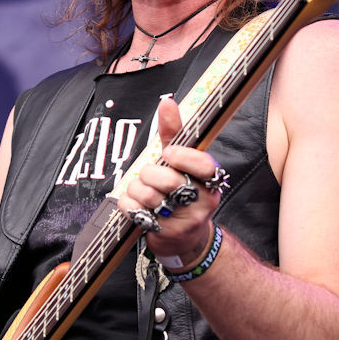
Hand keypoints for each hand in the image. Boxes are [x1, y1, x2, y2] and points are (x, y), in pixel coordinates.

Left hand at [120, 98, 224, 268]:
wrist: (185, 237)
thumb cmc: (182, 191)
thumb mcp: (181, 162)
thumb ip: (174, 133)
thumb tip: (168, 102)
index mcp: (209, 178)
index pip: (203, 165)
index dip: (183, 157)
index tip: (168, 153)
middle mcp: (202, 199)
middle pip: (168, 180)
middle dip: (150, 174)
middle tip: (150, 175)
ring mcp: (186, 219)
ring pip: (149, 196)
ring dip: (137, 189)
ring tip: (143, 191)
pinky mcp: (167, 233)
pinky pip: (136, 211)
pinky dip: (129, 204)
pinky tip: (137, 204)